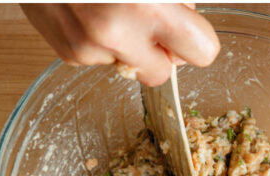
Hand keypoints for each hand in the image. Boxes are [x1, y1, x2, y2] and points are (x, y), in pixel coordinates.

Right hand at [21, 3, 219, 85]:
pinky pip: (98, 60)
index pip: (202, 52)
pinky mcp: (67, 52)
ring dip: (125, 46)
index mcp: (148, 7)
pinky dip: (98, 42)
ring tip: (110, 9)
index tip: (186, 29)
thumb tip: (186, 17)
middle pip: (161, 74)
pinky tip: (89, 12)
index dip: (196, 40)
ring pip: (127, 68)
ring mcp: (88, 47)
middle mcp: (117, 33)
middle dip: (159, 53)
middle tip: (149, 24)